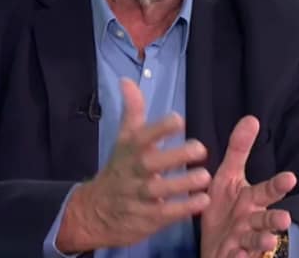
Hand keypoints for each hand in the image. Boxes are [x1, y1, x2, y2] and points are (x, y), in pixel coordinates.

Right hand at [56, 78, 211, 252]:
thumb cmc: (118, 170)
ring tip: (204, 177)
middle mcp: (132, 172)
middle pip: (150, 163)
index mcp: (129, 151)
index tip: (178, 120)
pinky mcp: (145, 218)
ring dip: (181, 184)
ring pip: (158, 190)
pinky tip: (202, 201)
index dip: (158, 128)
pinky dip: (182, 209)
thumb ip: (132, 112)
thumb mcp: (123, 140)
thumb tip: (127, 80)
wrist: (94, 212)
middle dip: (174, 156)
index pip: (141, 137)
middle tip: (200, 148)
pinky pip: (164, 214)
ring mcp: (137, 197)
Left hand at [201, 116, 296, 257]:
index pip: (267, 190)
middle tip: (285, 219)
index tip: (290, 178)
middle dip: (275, 219)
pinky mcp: (234, 255)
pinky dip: (242, 257)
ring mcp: (244, 240)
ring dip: (262, 240)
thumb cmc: (224, 207)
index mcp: (251, 199)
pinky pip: (239, 257)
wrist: (212, 244)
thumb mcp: (227, 177)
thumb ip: (239, 151)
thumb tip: (251, 118)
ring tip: (267, 239)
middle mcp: (252, 219)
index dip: (277, 185)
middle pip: (266, 219)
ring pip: (257, 241)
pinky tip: (240, 254)